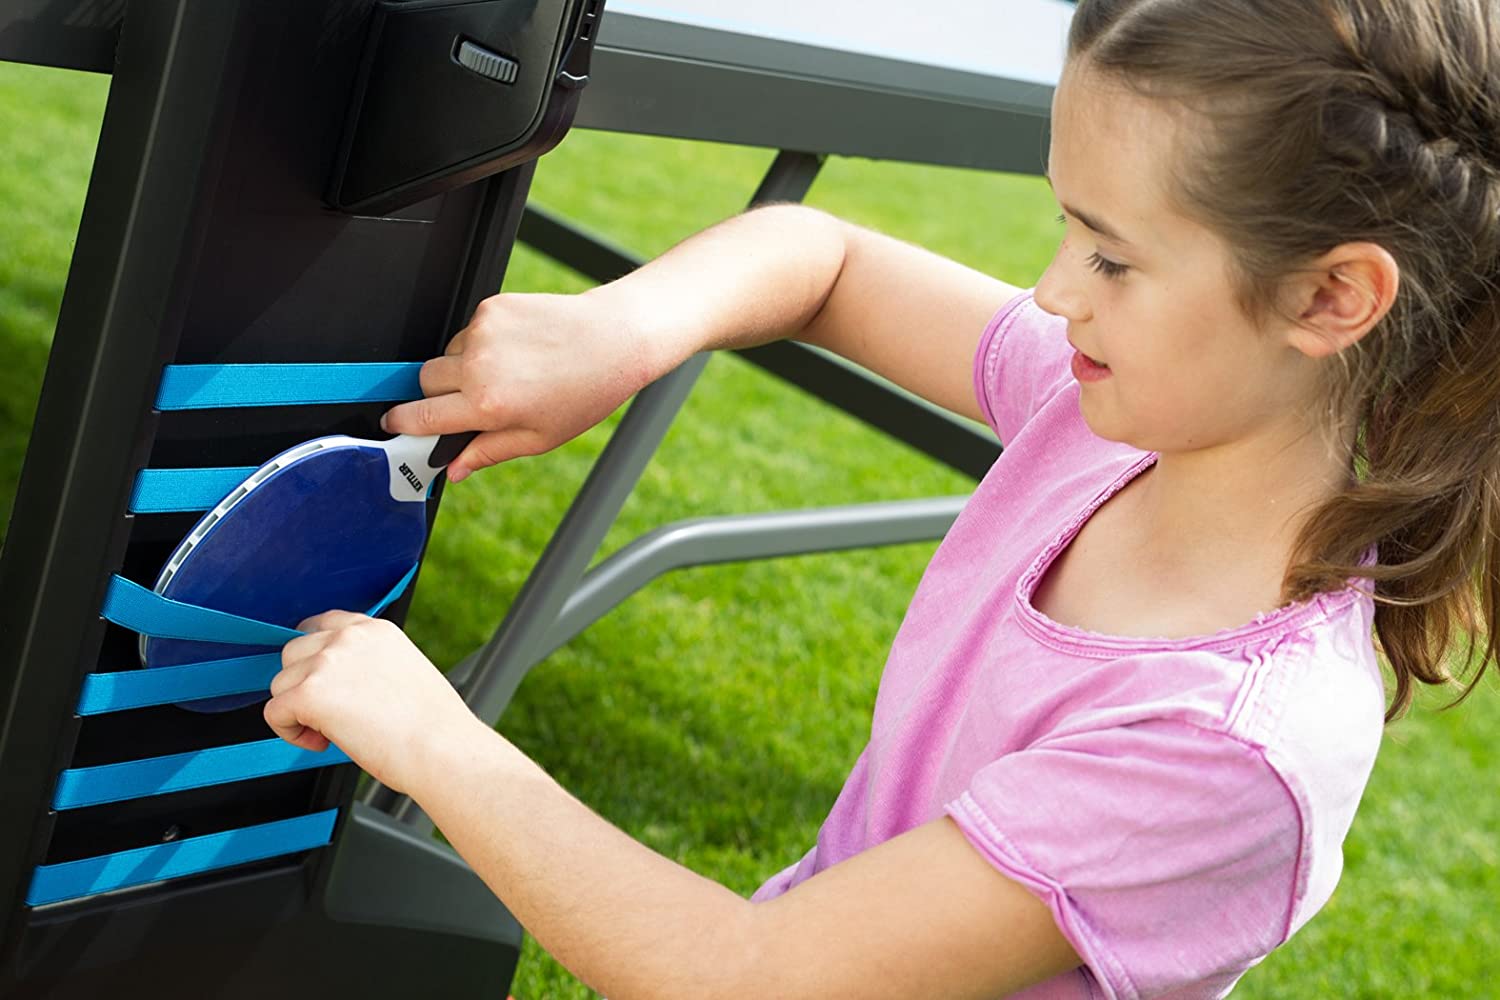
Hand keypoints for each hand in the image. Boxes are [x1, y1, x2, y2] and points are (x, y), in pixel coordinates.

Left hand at [265, 611, 484, 793]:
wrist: (442, 748)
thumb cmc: (432, 725)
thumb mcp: (405, 672)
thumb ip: (367, 664)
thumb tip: (338, 682)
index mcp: (376, 630)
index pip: (322, 624)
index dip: (313, 656)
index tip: (317, 679)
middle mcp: (349, 638)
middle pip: (292, 652)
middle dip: (302, 684)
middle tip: (330, 714)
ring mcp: (327, 662)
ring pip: (280, 684)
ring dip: (297, 710)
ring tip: (330, 732)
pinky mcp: (310, 694)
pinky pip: (274, 713)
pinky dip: (290, 733)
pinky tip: (322, 742)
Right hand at [381, 289, 664, 481]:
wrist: (614, 339)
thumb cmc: (585, 391)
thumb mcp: (538, 438)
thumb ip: (487, 452)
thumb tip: (453, 469)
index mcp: (487, 405)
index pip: (422, 416)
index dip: (402, 422)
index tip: (393, 423)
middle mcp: (478, 365)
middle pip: (424, 380)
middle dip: (436, 394)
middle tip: (470, 402)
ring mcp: (482, 332)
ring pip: (446, 354)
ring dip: (462, 367)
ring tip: (508, 374)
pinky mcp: (491, 307)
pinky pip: (468, 331)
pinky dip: (481, 343)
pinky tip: (517, 351)